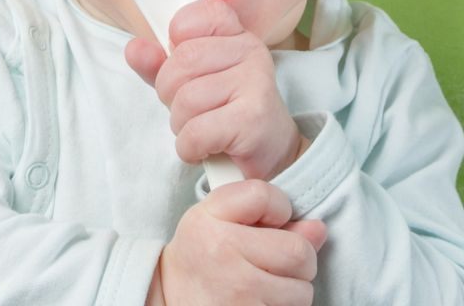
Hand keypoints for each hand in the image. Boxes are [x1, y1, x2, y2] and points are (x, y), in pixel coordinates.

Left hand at [126, 0, 305, 180]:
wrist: (271, 154)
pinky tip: (206, 147)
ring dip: (182, 125)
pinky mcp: (253, 119)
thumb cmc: (226, 112)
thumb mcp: (190, 82)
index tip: (183, 62)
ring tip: (202, 128)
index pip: (196, 14)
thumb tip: (134, 49)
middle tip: (189, 109)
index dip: (177, 39)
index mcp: (235, 33)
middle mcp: (249, 50)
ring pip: (186, 100)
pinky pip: (196, 132)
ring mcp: (255, 82)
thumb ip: (159, 64)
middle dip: (171, 94)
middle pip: (181, 62)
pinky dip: (190, 147)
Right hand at [147, 179, 325, 305]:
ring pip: (302, 291)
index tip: (270, 221)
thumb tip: (319, 229)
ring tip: (266, 283)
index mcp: (212, 219)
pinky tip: (262, 301)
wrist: (170, 297)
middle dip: (298, 258)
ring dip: (293, 289)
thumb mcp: (217, 215)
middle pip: (299, 252)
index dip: (278, 207)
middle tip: (276, 260)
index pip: (265, 196)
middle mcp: (223, 255)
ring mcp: (238, 295)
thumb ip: (266, 210)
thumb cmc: (201, 252)